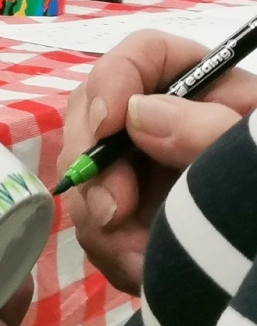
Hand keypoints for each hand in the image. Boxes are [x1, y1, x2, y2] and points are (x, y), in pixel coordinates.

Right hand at [59, 30, 256, 293]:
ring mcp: (142, 169)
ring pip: (85, 170)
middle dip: (92, 161)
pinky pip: (94, 219)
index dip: (113, 81)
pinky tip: (139, 269)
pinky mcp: (133, 215)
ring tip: (134, 256)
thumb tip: (135, 115)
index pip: (143, 56)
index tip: (106, 127)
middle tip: (113, 210)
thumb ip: (206, 129)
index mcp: (202, 91)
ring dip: (96, 212)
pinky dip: (108, 247)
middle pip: (94, 111)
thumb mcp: (255, 151)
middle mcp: (162, 122)